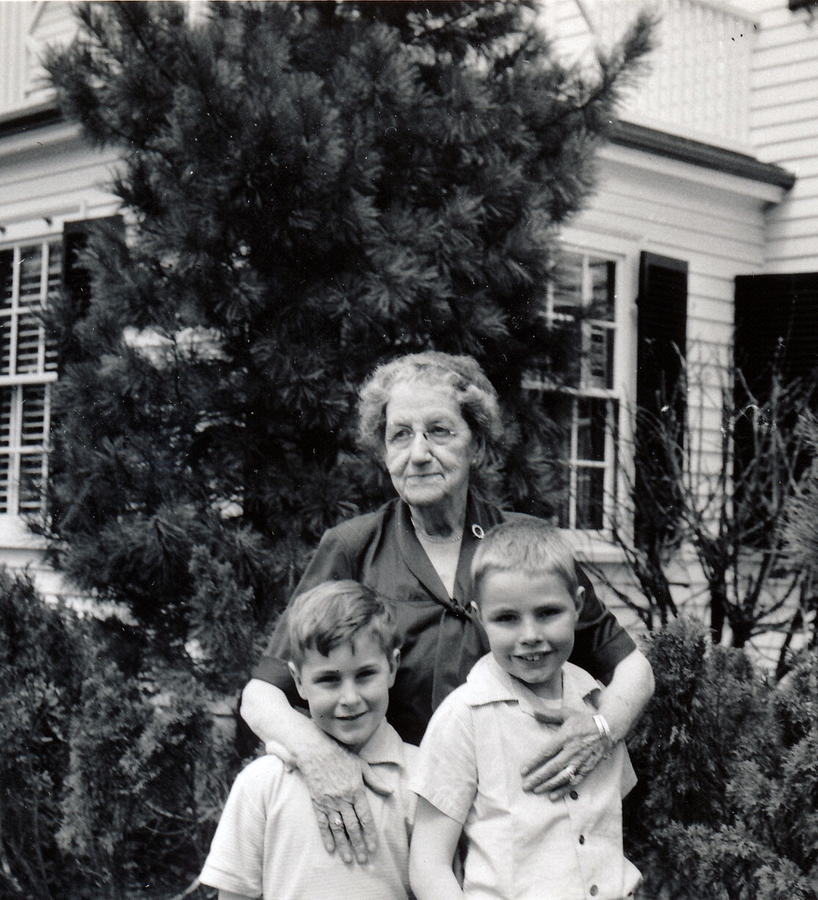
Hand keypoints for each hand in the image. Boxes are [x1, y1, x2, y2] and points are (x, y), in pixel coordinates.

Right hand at [287, 732, 391, 864]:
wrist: (316, 752)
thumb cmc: (341, 757)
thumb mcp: (361, 765)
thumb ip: (375, 781)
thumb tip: (390, 791)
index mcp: (356, 791)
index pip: (365, 817)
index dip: (369, 834)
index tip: (373, 847)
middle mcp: (343, 799)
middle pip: (352, 827)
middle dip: (358, 844)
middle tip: (363, 859)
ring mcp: (329, 802)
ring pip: (338, 828)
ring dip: (343, 845)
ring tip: (348, 859)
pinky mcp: (317, 803)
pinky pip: (322, 823)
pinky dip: (326, 837)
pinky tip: (331, 848)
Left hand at [521, 708, 610, 799]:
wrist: (607, 730)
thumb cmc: (584, 721)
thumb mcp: (566, 713)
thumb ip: (549, 714)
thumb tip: (533, 711)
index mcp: (565, 737)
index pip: (546, 752)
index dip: (534, 762)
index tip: (523, 770)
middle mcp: (571, 751)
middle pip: (552, 768)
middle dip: (538, 778)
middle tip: (526, 786)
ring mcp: (580, 762)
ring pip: (562, 777)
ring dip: (548, 785)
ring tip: (536, 791)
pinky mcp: (587, 769)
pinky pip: (574, 782)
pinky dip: (563, 790)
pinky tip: (553, 796)